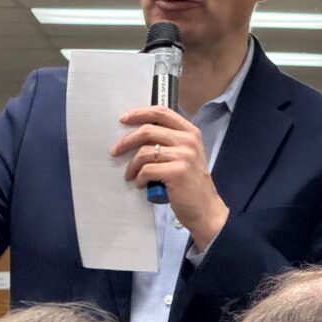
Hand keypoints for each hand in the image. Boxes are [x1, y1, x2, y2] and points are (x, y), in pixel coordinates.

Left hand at [111, 106, 227, 250]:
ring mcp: (184, 156)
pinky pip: (146, 170)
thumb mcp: (186, 155)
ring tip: (130, 175)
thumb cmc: (190, 183)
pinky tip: (141, 184)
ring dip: (132, 166)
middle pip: (148, 130)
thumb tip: (137, 134)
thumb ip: (169, 141)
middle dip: (126, 141)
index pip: (162, 112)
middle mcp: (189, 140)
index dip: (140, 113)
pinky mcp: (177, 172)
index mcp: (190, 132)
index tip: (124, 118)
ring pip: (144, 152)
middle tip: (115, 151)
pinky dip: (139, 178)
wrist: (205, 209)